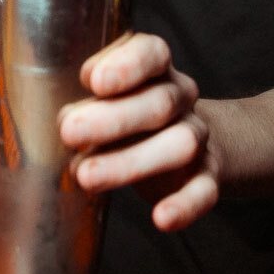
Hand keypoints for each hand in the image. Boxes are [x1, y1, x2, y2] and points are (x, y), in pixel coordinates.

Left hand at [57, 33, 219, 231]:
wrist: (186, 144)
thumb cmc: (127, 114)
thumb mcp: (105, 100)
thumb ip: (87, 104)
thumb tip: (65, 120)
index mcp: (155, 68)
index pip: (152, 54)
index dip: (126, 65)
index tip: (94, 81)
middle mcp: (180, 97)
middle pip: (158, 103)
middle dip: (112, 119)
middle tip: (69, 132)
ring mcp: (197, 136)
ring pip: (178, 145)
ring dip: (130, 162)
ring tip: (87, 176)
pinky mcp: (207, 174)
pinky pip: (204, 190)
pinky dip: (185, 206)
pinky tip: (161, 219)